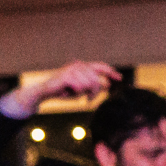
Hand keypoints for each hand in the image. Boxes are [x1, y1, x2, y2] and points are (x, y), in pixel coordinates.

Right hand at [0, 60, 120, 119]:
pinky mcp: (67, 75)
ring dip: (84, 93)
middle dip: (95, 93)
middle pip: (96, 80)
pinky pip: (80, 87)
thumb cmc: (63, 90)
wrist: (44, 91)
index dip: (111, 72)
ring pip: (90, 84)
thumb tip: (107, 85)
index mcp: (81, 66)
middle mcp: (78, 65)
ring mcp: (72, 69)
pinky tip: (68, 93)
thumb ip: (93, 85)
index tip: (120, 78)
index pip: (100, 67)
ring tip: (75, 95)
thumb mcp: (81, 89)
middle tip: (89, 100)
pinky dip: (76, 93)